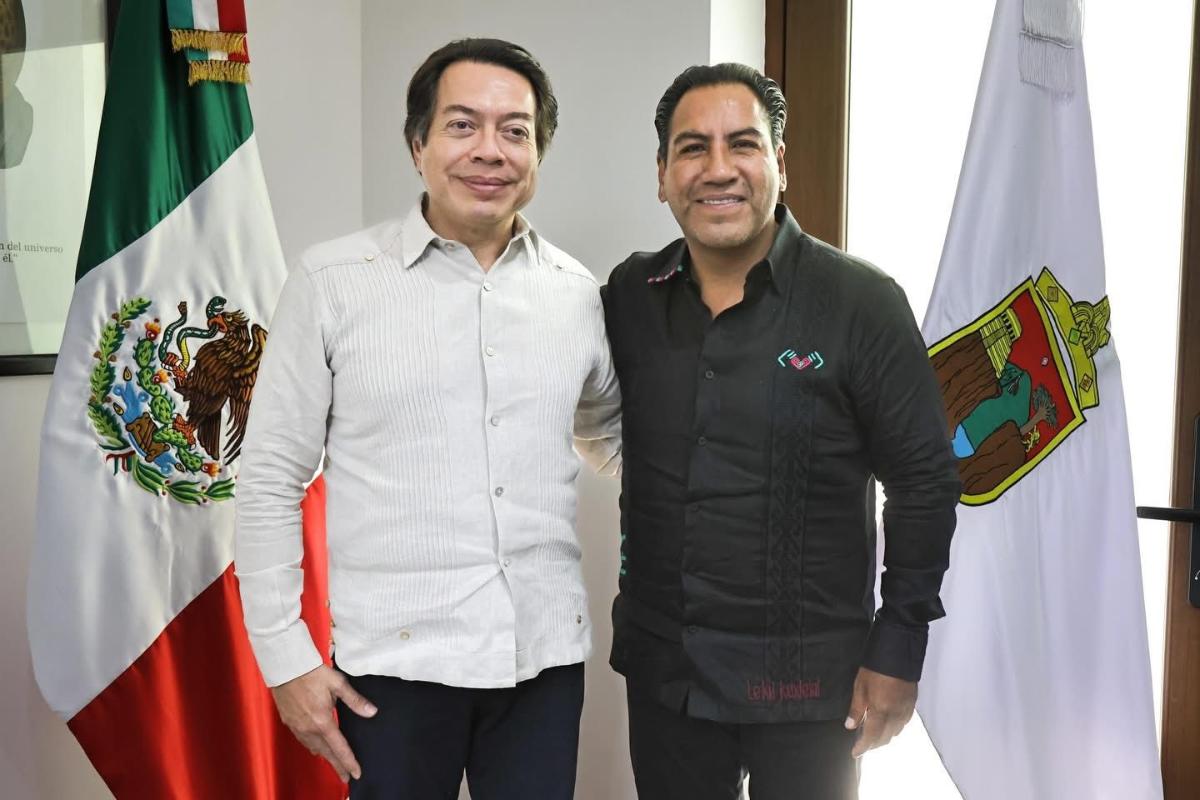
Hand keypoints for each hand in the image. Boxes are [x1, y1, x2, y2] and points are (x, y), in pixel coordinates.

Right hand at [271, 664, 376, 781]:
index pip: (339, 748)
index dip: (349, 762)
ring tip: (334, 764)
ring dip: (325, 757)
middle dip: (337, 766)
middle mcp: (309, 728)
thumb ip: (355, 701)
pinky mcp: (289, 722)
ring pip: (313, 748)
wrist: (286, 667)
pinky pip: (303, 740)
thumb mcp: (338, 684)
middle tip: (346, 777)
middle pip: (326, 753)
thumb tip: (372, 712)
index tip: (356, 773)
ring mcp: (297, 727)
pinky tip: (316, 748)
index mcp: (323, 721)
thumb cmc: (312, 673)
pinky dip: (312, 747)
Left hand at [844, 666, 916, 757]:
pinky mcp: (911, 704)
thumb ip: (856, 709)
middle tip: (863, 744)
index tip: (855, 752)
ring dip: (885, 736)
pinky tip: (889, 723)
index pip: (872, 736)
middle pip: (885, 738)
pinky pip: (904, 722)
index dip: (863, 747)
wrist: (898, 653)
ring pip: (896, 732)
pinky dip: (895, 727)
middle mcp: (895, 714)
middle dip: (873, 744)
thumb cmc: (876, 668)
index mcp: (881, 711)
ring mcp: (905, 710)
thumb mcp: (860, 687)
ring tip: (874, 734)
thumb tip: (850, 726)